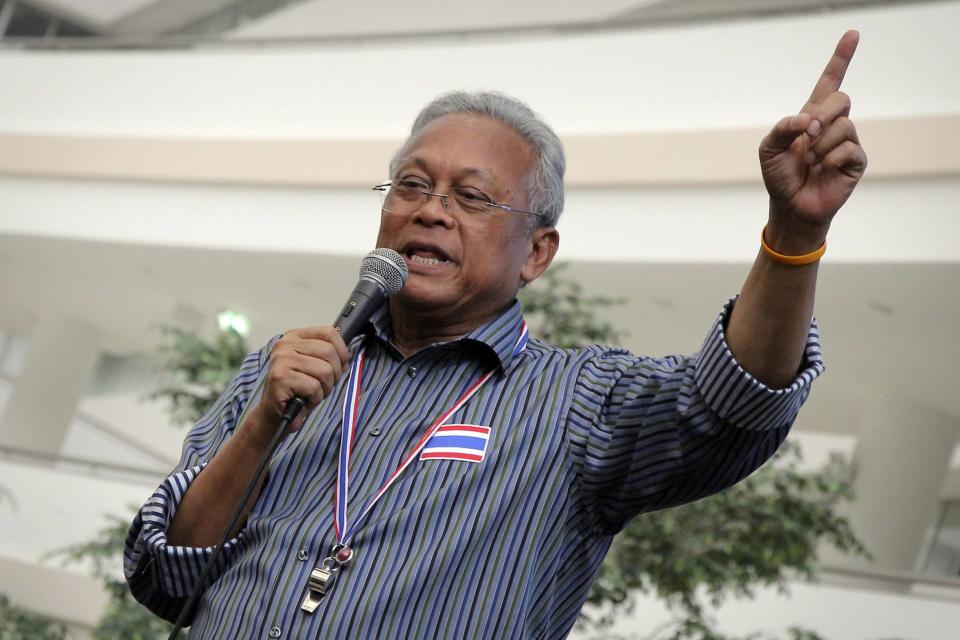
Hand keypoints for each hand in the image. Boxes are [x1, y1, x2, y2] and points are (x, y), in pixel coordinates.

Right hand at [247, 326, 348, 433]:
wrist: (275, 413)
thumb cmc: (297, 389)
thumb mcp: (313, 366)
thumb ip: (327, 356)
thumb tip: (345, 358)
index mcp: (294, 336)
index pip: (328, 332)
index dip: (342, 350)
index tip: (341, 365)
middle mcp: (285, 344)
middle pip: (329, 352)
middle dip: (334, 374)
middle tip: (324, 386)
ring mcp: (281, 360)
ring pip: (325, 370)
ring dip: (325, 388)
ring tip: (313, 394)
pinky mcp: (280, 378)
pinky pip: (314, 387)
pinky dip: (315, 398)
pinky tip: (304, 400)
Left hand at [759, 30, 867, 251]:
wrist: (790, 206)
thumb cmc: (780, 176)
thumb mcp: (768, 149)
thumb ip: (782, 127)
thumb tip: (808, 119)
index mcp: (812, 115)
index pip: (830, 81)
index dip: (841, 58)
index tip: (853, 35)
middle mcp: (833, 125)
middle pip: (841, 99)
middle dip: (821, 115)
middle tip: (807, 136)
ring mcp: (847, 141)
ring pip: (843, 125)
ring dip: (820, 145)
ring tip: (810, 162)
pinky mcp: (856, 161)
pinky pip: (849, 148)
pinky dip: (830, 159)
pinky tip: (822, 170)